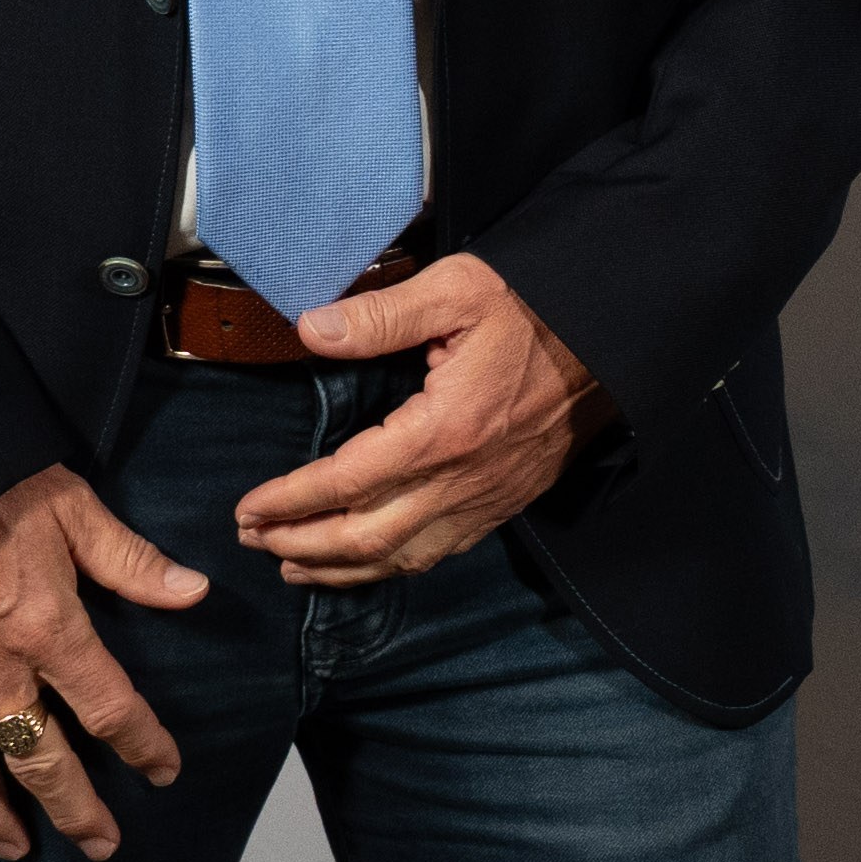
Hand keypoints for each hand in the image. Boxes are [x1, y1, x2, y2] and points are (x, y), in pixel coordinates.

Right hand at [0, 470, 210, 861]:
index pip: (111, 709)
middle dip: (77, 810)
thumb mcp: (71, 508)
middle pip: (42, 761)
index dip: (143, 745)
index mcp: (47, 630)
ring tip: (15, 848)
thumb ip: (130, 560)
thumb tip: (194, 591)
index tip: (165, 770)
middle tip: (101, 846)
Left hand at [243, 254, 595, 586]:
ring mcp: (487, 498)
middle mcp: (463, 479)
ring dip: (340, 570)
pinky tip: (368, 563)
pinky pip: (439, 553)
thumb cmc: (531, 308)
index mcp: (444, 430)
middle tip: (252, 539)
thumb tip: (313, 331)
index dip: (290, 500)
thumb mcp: (457, 290)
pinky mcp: (505, 503)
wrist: (611, 338)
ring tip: (293, 567)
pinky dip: (392, 569)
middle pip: (366, 537)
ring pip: (401, 558)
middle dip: (301, 545)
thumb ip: (381, 314)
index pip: (346, 482)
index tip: (249, 507)